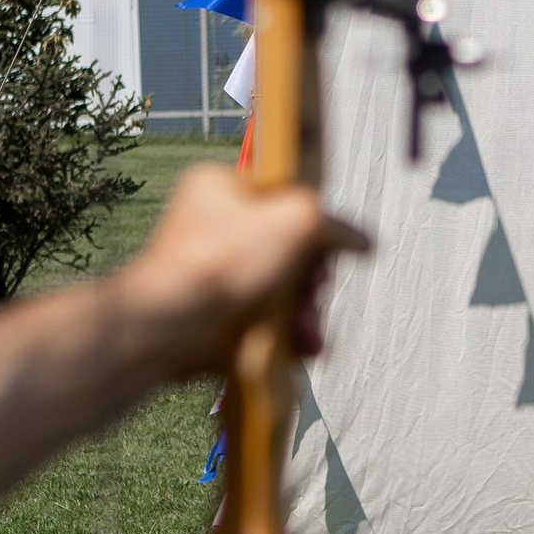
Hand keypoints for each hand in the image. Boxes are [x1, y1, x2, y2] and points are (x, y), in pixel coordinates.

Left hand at [113, 162, 368, 383]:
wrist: (170, 329)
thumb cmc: (218, 264)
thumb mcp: (294, 221)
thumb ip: (334, 225)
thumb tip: (364, 242)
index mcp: (220, 187)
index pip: (286, 195)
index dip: (314, 222)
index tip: (330, 246)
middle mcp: (216, 227)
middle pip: (291, 247)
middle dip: (313, 278)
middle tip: (314, 289)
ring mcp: (218, 275)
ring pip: (283, 289)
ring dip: (307, 312)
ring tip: (309, 330)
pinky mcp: (221, 315)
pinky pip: (269, 320)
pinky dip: (290, 334)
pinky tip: (304, 346)